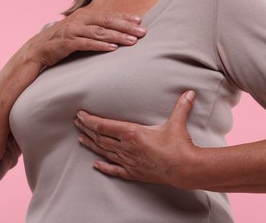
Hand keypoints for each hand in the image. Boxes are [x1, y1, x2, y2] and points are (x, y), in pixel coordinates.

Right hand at [21, 8, 145, 66]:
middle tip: (143, 32)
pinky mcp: (67, 42)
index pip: (108, 15)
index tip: (140, 21)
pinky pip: (87, 44)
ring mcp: (73, 30)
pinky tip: (113, 49)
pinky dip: (101, 46)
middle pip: (107, 21)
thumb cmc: (60, 42)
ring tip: (133, 41)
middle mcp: (79, 20)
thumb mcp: (78, 31)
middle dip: (126, 27)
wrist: (37, 50)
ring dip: (118, 37)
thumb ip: (92, 30)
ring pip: (100, 32)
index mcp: (83, 15)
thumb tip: (112, 34)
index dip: (124, 18)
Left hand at [74, 90, 198, 188]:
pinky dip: (104, 166)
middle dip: (86, 129)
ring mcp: (128, 161)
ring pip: (104, 152)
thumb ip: (180, 106)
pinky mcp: (133, 173)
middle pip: (99, 137)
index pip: (103, 126)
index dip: (89, 120)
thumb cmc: (179, 146)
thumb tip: (189, 92)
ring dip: (91, 144)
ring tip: (80, 138)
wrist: (185, 169)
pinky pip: (114, 170)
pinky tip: (95, 164)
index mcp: (131, 134)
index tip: (80, 115)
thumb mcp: (176, 123)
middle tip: (76, 122)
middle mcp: (126, 148)